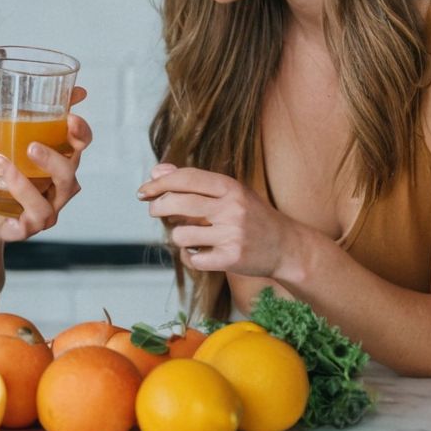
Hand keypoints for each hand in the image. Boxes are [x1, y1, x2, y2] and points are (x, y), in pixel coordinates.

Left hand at [0, 88, 91, 247]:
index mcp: (51, 161)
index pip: (77, 144)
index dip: (79, 130)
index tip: (71, 116)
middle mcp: (55, 185)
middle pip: (71, 170)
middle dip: (57, 157)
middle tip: (32, 146)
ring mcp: (46, 208)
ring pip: (55, 195)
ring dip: (30, 179)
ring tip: (1, 162)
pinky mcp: (30, 227)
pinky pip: (33, 216)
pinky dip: (19, 199)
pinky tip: (1, 194)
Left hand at [137, 164, 297, 277]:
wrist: (287, 247)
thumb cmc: (251, 215)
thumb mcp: (228, 191)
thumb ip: (193, 181)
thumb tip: (156, 171)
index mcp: (230, 187)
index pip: (185, 178)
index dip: (159, 183)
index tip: (143, 191)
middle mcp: (231, 208)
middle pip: (176, 203)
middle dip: (158, 207)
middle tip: (155, 211)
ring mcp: (232, 235)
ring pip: (180, 234)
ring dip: (179, 237)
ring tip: (192, 236)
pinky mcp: (231, 259)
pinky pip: (192, 259)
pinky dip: (191, 257)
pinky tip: (201, 253)